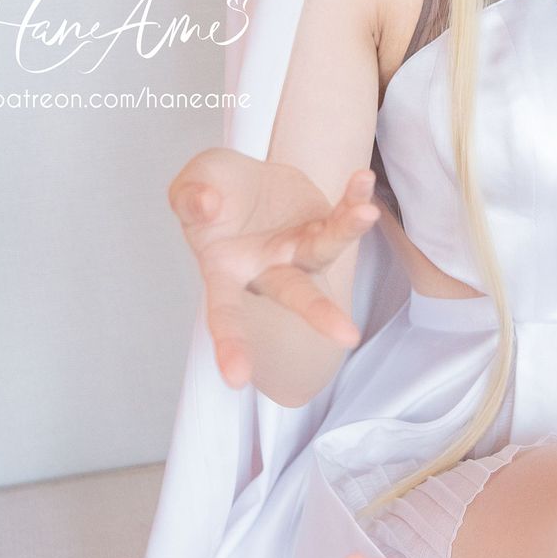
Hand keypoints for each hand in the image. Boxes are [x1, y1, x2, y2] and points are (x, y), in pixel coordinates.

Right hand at [167, 148, 380, 389]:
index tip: (237, 380)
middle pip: (295, 296)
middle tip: (348, 335)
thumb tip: (205, 206)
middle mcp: (268, 272)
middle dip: (319, 314)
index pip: (224, 315)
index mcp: (226, 273)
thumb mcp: (190, 186)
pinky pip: (341, 217)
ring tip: (366, 213)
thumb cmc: (210, 193)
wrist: (241, 177)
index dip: (230, 345)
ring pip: (326, 251)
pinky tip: (363, 182)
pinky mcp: (322, 227)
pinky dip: (354, 200)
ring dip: (347, 232)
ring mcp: (299, 252)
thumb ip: (190, 198)